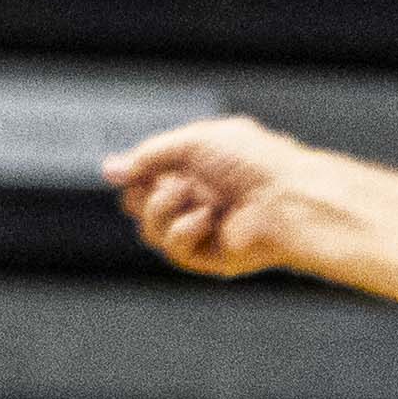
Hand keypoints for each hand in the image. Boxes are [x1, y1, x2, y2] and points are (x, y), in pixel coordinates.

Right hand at [105, 113, 319, 278]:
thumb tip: (110, 169)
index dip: (133, 173)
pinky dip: (184, 230)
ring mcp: (200, 228)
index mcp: (196, 167)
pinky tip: (207, 219)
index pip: (146, 175)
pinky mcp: (208, 256)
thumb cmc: (254, 162)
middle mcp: (196, 198)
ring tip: (191, 196)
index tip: (126, 170)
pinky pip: (172, 248)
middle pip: (138, 203)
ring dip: (161, 209)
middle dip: (144, 193)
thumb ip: (149, 155)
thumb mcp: (194, 141)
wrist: (287, 196)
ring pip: (149, 228)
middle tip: (170, 183)